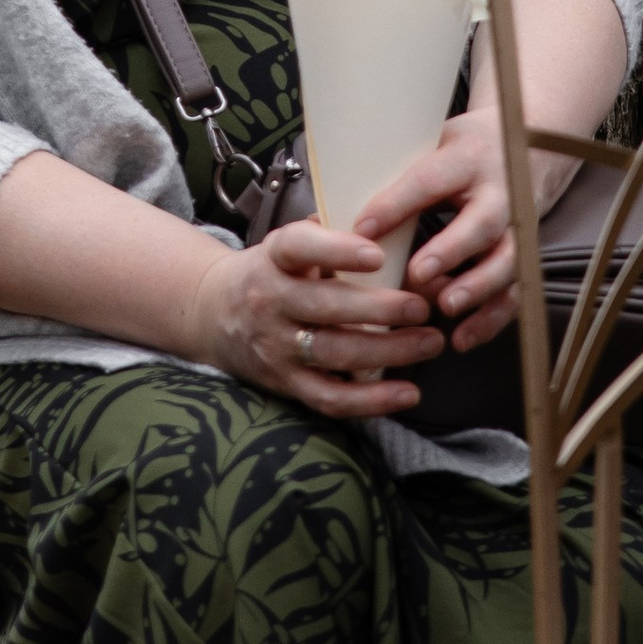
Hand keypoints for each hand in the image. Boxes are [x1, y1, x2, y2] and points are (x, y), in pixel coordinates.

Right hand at [187, 212, 442, 418]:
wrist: (212, 312)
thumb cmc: (273, 272)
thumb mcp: (292, 245)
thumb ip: (340, 242)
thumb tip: (411, 250)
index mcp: (274, 258)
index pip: (298, 248)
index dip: (337, 250)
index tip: (377, 254)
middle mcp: (270, 301)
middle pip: (326, 307)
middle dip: (380, 308)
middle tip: (423, 307)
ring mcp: (277, 346)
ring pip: (334, 353)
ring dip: (388, 351)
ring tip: (430, 342)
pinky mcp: (285, 383)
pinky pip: (330, 398)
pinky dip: (371, 401)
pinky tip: (407, 393)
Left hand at [362, 105, 560, 358]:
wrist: (524, 148)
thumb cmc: (462, 152)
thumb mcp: (432, 148)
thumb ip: (398, 179)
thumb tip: (338, 219)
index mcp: (466, 159)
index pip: (429, 180)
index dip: (396, 204)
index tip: (362, 229)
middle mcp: (499, 192)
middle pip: (481, 223)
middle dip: (450, 250)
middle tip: (417, 275)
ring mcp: (519, 226)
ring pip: (507, 261)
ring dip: (476, 289)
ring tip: (445, 308)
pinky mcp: (526, 256)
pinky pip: (515, 291)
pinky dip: (491, 319)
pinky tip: (462, 338)